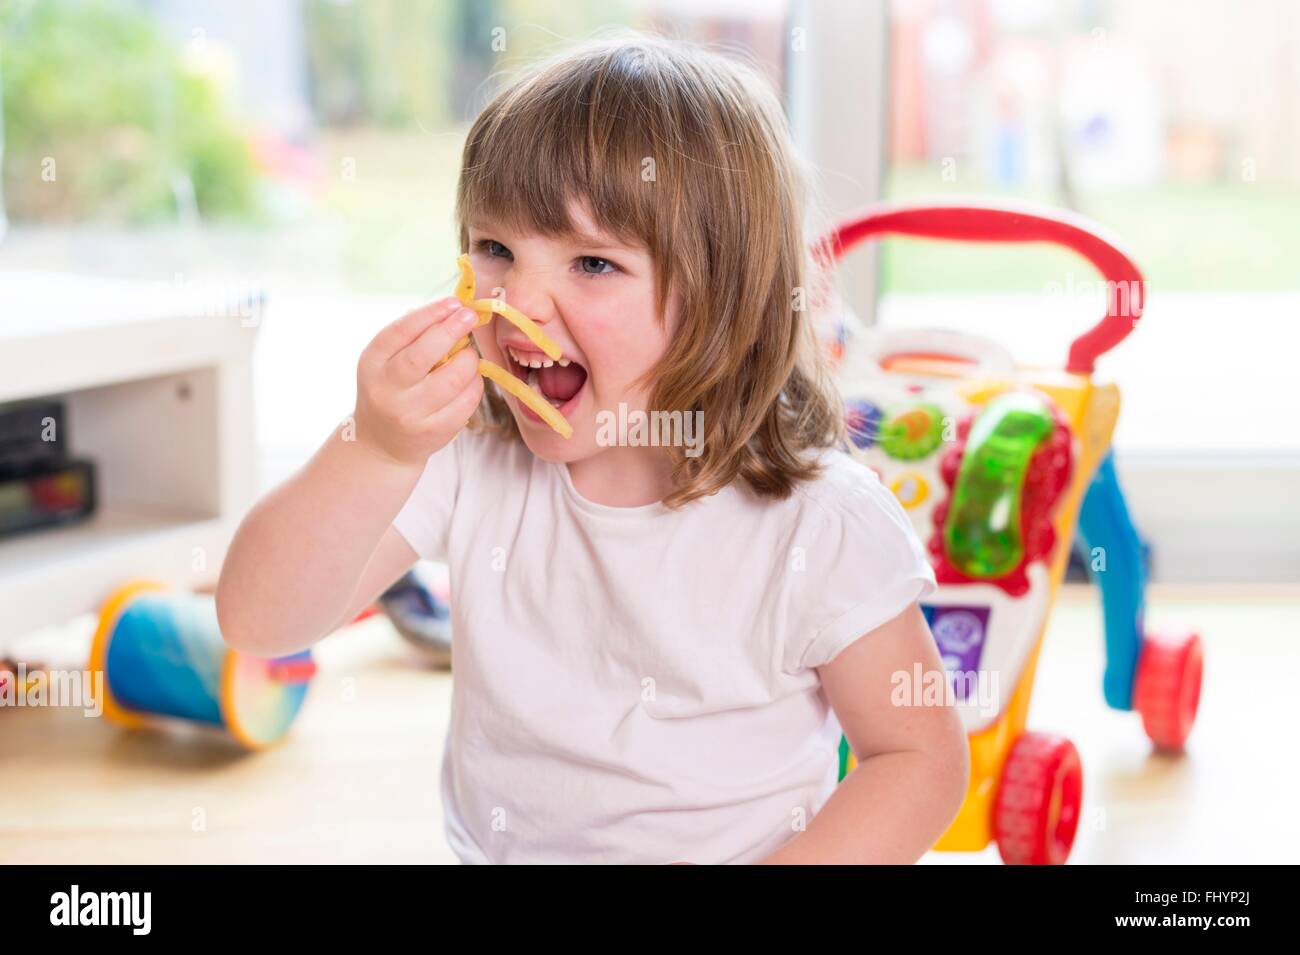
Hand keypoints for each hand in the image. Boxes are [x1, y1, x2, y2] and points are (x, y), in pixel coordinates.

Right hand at [353, 297, 484, 466]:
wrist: (382, 442)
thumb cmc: (391, 389)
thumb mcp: (387, 361)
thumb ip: (413, 337)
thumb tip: (455, 310)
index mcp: (371, 363)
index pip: (399, 332)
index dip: (430, 314)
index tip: (454, 303)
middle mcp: (386, 389)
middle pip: (422, 355)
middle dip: (451, 331)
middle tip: (470, 317)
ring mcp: (409, 414)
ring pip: (451, 379)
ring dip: (469, 360)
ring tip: (468, 356)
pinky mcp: (432, 432)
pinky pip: (465, 402)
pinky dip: (475, 385)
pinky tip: (470, 380)